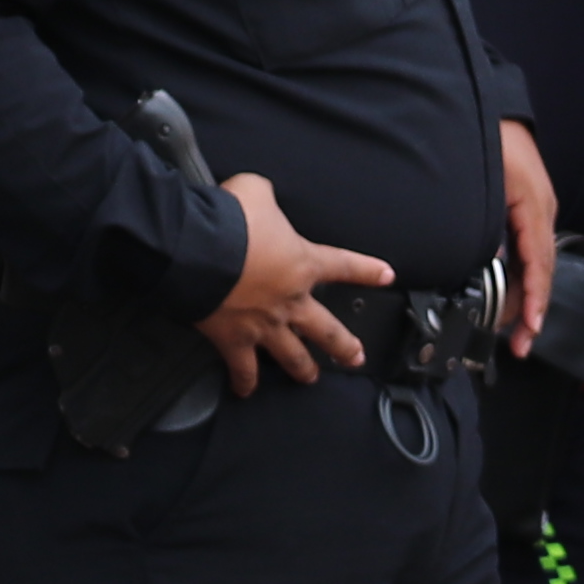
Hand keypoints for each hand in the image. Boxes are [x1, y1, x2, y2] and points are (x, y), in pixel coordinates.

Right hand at [198, 173, 389, 391]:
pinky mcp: (234, 340)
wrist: (197, 250)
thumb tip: (259, 196)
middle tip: (356, 356)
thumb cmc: (228, 219)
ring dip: (304, 369)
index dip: (367, 271)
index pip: (345, 266)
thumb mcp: (254, 191)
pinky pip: (242, 368)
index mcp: (303, 263)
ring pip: (294, 356)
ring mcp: (265, 325)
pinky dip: (244, 381)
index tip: (387, 277)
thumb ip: (265, 196)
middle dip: (344, 346)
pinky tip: (245, 391)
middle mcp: (291, 300)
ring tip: (311, 378)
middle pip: (327, 330)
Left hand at [496, 118, 558, 358]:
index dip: (535, 301)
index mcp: (535, 207)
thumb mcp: (484, 182)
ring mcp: (536, 210)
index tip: (529, 329)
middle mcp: (541, 211)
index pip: (539, 264)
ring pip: (535, 263)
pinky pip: (528, 249)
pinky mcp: (525, 208)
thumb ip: (486, 225)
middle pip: (541, 271)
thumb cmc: (484, 135)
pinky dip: (521, 276)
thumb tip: (487, 264)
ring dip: (525, 297)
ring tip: (512, 329)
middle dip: (531, 310)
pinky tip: (509, 293)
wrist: (487, 104)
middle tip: (517, 343)